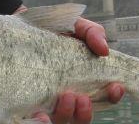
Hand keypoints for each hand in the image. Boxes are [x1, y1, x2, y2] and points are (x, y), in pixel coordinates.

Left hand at [14, 6, 124, 123]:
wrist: (22, 24)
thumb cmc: (52, 28)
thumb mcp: (75, 26)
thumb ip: (92, 33)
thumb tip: (104, 50)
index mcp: (82, 81)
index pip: (102, 98)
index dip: (111, 97)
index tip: (115, 87)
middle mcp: (66, 95)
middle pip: (81, 118)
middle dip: (85, 112)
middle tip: (81, 97)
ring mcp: (46, 101)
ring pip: (61, 121)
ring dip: (66, 114)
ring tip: (65, 97)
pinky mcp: (25, 104)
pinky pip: (34, 121)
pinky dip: (40, 122)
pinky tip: (41, 114)